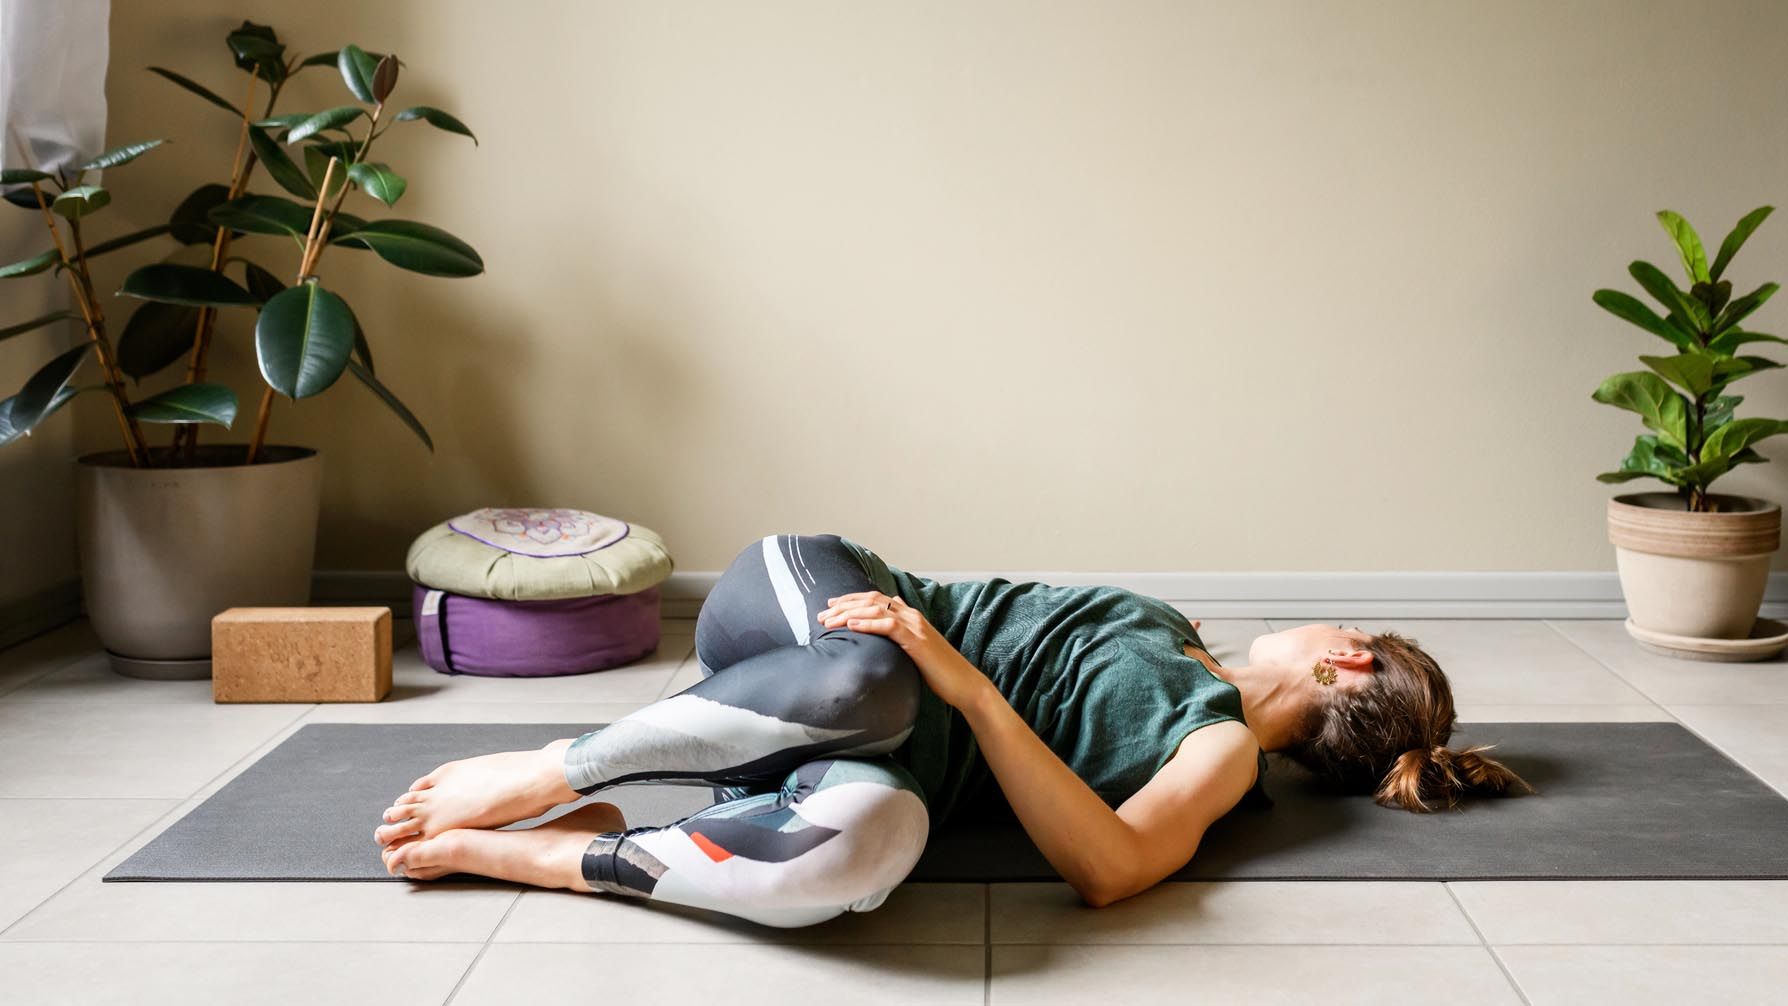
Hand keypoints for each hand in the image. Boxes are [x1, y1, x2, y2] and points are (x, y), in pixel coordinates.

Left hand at [817, 590, 988, 708]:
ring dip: (849, 613)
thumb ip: (902, 634)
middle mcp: (911, 615)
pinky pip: (888, 626)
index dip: (851, 599)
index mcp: (910, 615)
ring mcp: (915, 626)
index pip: (875, 598)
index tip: (830, 605)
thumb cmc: (938, 669)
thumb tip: (888, 623)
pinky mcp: (916, 640)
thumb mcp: (916, 648)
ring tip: (829, 621)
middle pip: (872, 600)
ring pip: (876, 609)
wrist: (962, 683)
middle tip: (822, 614)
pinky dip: (868, 623)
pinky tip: (851, 625)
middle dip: (843, 605)